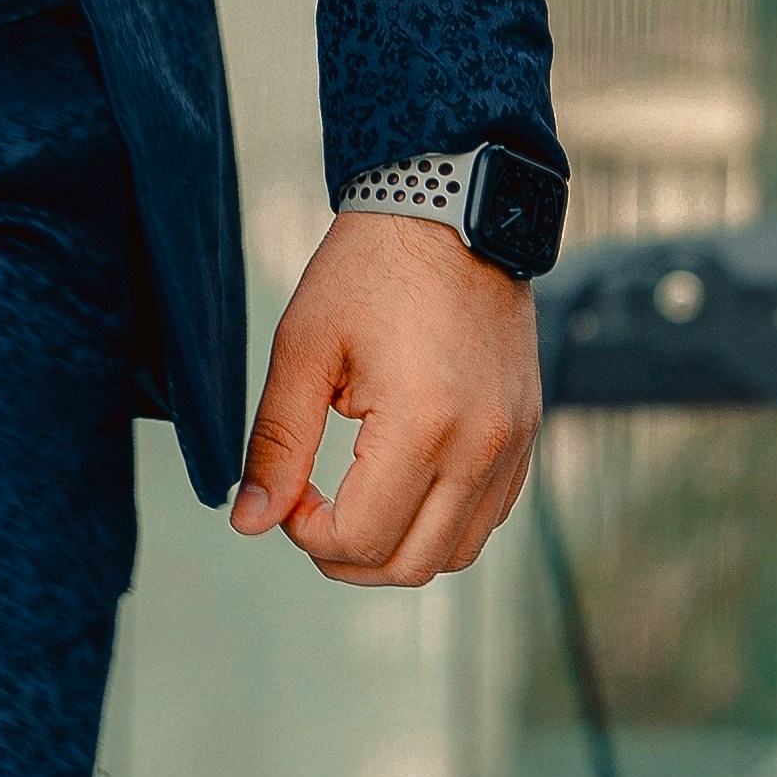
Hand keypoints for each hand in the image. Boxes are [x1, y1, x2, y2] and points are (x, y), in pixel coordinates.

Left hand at [231, 209, 540, 583]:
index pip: (361, 538)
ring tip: (350, 506)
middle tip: (306, 516)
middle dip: (346, 558)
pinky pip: (488, 515)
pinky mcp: (527, 432)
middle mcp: (482, 446)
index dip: (306, 534)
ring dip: (396, 550)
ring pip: (457, 551)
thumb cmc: (367, 272)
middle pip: (413, 564)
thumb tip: (250, 522)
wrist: (450, 213)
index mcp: (424, 425)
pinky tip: (396, 486)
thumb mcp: (303, 350)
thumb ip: (275, 445)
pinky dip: (440, 523)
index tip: (284, 497)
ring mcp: (514, 443)